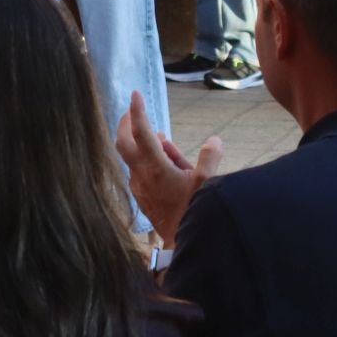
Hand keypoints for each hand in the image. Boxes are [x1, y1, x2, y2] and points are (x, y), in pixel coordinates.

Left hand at [114, 90, 221, 247]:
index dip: (137, 111)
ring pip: (132, 156)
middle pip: (123, 141)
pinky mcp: (140, 195)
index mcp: (156, 167)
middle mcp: (141, 174)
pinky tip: (164, 162)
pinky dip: (146, 159)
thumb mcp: (206, 183)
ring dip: (142, 143)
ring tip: (165, 142)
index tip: (136, 94)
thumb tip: (214, 139)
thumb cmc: (192, 212)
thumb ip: (209, 157)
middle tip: (133, 110)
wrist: (180, 243)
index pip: (141, 132)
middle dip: (125, 123)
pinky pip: (139, 170)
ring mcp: (138, 186)